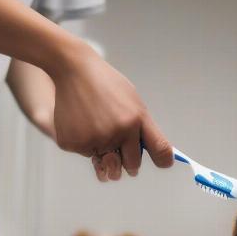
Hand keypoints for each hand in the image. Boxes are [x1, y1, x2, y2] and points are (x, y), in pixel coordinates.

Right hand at [50, 40, 172, 180]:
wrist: (74, 70)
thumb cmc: (106, 86)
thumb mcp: (133, 102)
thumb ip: (145, 129)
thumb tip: (158, 155)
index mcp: (135, 120)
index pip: (159, 150)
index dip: (163, 160)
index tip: (163, 163)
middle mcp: (117, 132)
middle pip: (132, 165)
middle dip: (130, 163)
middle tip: (124, 154)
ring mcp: (94, 140)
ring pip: (107, 163)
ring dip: (106, 154)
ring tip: (99, 129)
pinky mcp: (73, 144)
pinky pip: (86, 155)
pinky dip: (86, 144)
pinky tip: (81, 123)